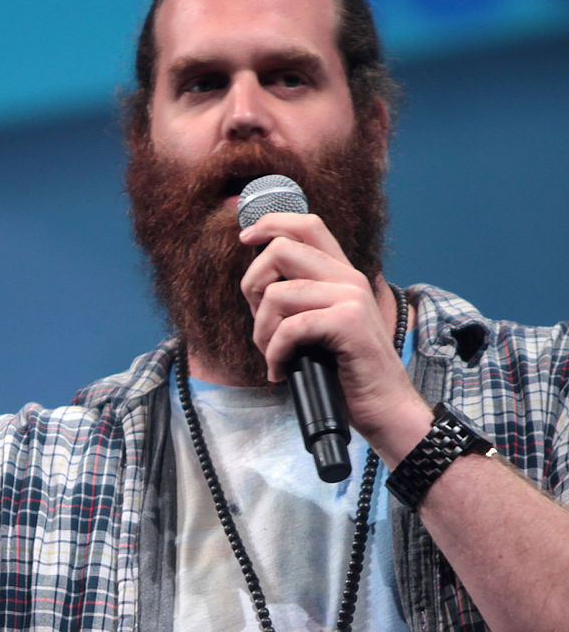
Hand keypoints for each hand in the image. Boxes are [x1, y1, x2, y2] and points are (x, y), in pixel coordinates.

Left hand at [239, 212, 430, 462]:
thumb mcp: (320, 328)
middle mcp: (348, 278)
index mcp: (342, 274)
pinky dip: (275, 353)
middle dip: (253, 287)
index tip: (245, 239)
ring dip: (262, 332)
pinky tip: (280, 370)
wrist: (385, 408)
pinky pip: (289, 327)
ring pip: (276, 294)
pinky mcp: (348, 322)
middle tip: (261, 324)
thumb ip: (298, 300)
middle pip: (280, 250)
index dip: (269, 223)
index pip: (306, 225)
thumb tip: (255, 283)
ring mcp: (351, 297)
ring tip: (272, 356)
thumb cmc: (347, 374)